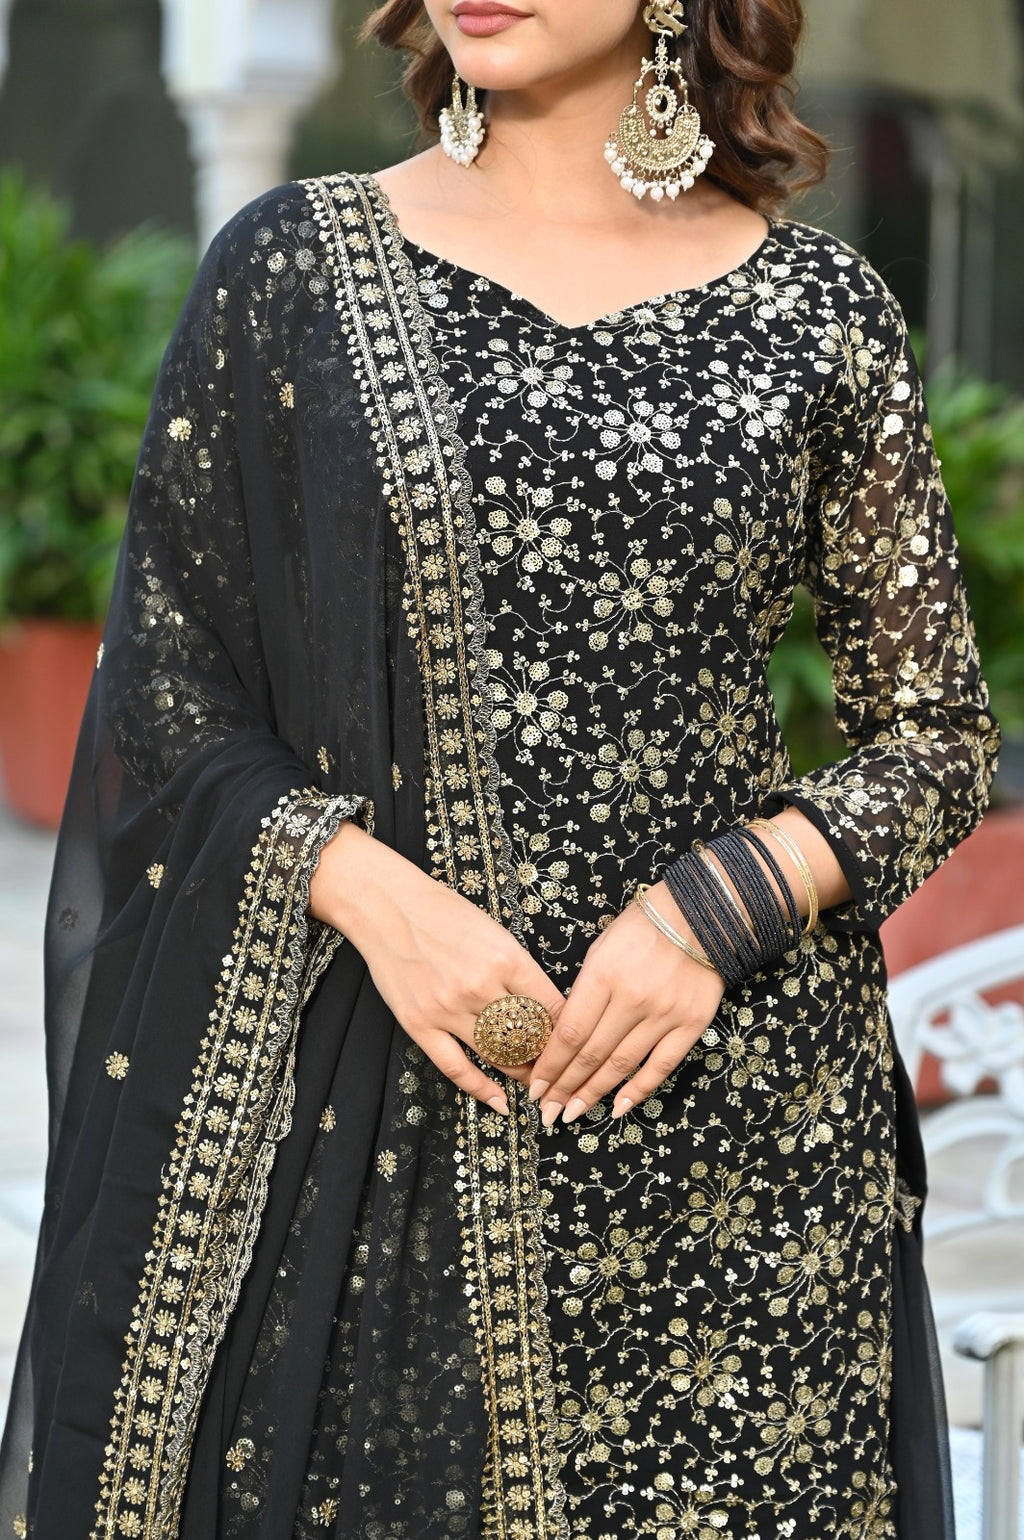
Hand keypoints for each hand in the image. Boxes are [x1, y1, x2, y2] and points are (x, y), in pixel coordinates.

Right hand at [309, 820, 564, 1114]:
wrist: (387, 905)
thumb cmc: (443, 911)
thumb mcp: (495, 931)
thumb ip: (518, 968)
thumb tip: (544, 1005)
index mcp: (507, 958)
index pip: (552, 1007)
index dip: (569, 1030)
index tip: (577, 1041)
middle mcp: (481, 987)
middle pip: (529, 1037)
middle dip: (548, 1057)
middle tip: (559, 1068)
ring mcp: (449, 1009)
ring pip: (498, 1056)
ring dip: (521, 1073)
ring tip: (535, 1081)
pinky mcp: (421, 1024)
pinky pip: (456, 1068)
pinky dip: (481, 1089)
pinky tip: (500, 1102)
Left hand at [527, 880, 724, 1125]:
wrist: (700, 916)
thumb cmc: (642, 927)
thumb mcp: (601, 949)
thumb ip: (585, 991)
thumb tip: (566, 1034)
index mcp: (602, 976)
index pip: (570, 1033)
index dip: (550, 1065)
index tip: (535, 1087)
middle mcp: (631, 999)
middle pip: (591, 1055)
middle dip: (564, 1087)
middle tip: (548, 1111)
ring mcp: (663, 1014)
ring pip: (621, 1065)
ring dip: (594, 1094)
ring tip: (573, 1113)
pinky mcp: (690, 1024)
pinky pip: (661, 1066)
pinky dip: (639, 1090)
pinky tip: (619, 1108)